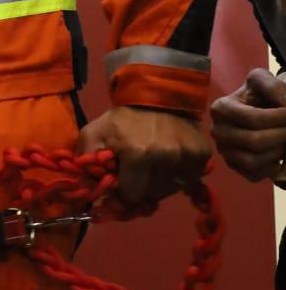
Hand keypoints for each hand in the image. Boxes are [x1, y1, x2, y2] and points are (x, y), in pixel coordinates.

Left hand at [77, 106, 209, 202]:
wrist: (159, 94)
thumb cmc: (124, 117)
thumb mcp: (95, 133)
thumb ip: (85, 161)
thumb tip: (87, 191)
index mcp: (139, 154)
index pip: (132, 195)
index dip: (125, 189)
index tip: (124, 178)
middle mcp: (167, 158)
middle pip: (153, 195)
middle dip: (143, 187)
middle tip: (139, 170)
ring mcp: (188, 157)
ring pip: (172, 189)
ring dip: (161, 182)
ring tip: (155, 164)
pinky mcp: (203, 155)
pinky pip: (190, 179)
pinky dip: (180, 174)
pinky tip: (170, 160)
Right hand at [210, 69, 285, 181]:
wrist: (258, 109)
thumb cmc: (259, 95)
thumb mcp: (263, 80)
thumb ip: (273, 86)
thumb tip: (285, 106)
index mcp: (220, 108)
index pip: (252, 118)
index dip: (279, 117)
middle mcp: (218, 132)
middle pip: (254, 141)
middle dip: (282, 134)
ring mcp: (225, 152)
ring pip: (253, 160)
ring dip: (278, 150)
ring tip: (285, 138)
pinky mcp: (235, 168)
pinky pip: (254, 174)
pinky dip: (272, 165)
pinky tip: (278, 151)